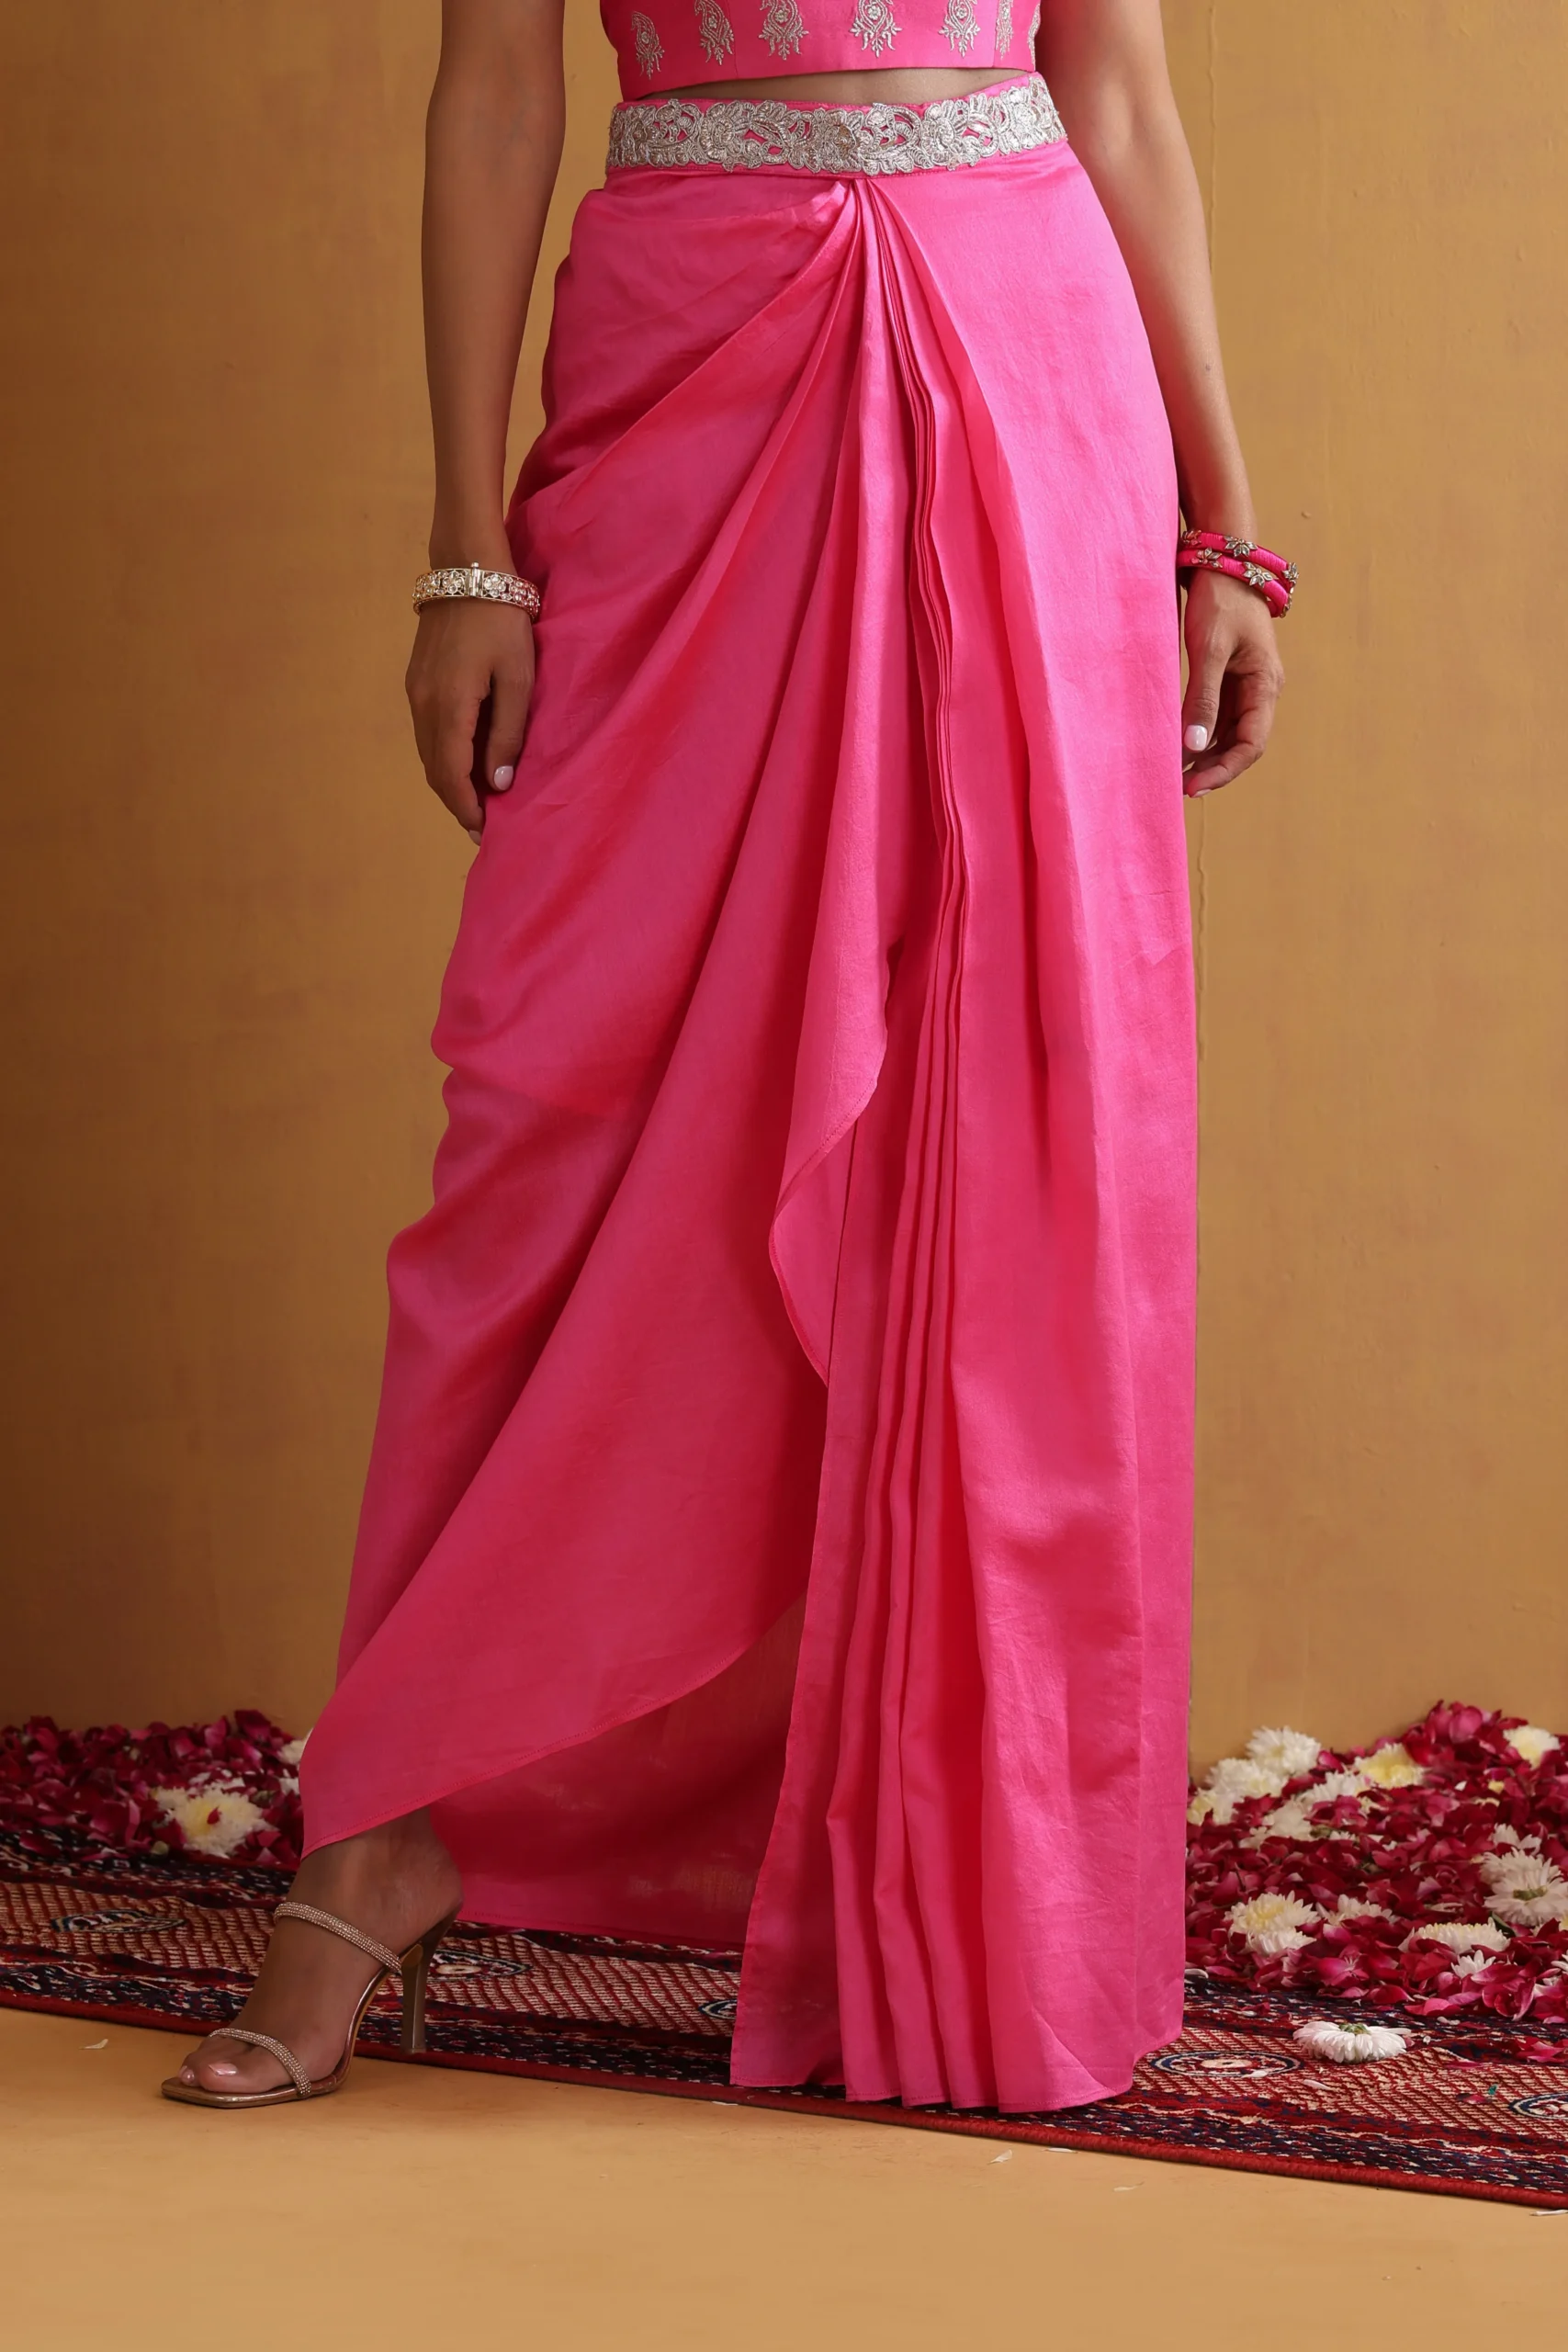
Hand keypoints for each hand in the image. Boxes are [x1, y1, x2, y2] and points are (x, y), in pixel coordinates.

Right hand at [405, 597, 535, 841]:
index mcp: (449, 707)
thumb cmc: (503, 621)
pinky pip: (427, 733)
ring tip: (479, 798)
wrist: (466, 569)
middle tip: (485, 825)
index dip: (468, 809)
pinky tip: (466, 761)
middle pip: (435, 771)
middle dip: (458, 802)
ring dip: (450, 780)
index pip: (452, 776)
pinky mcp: (416, 681)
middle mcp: (423, 705)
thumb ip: (507, 733)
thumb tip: (499, 783)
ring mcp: (414, 692)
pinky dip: (444, 756)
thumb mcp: (518, 678)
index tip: (486, 832)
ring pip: (428, 753)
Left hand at [1179, 568, 1284, 797]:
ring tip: (1177, 773)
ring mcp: (1247, 684)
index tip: (1193, 786)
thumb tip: (1194, 745)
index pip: (1251, 744)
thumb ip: (1203, 698)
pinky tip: (1181, 745)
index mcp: (1265, 684)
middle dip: (1214, 768)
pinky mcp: (1231, 677)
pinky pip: (1220, 716)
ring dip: (1207, 755)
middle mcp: (1261, 689)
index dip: (1224, 770)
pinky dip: (1202, 734)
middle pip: (1242, 744)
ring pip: (1230, 733)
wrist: (1224, 561)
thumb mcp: (1209, 650)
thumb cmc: (1220, 601)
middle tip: (1180, 787)